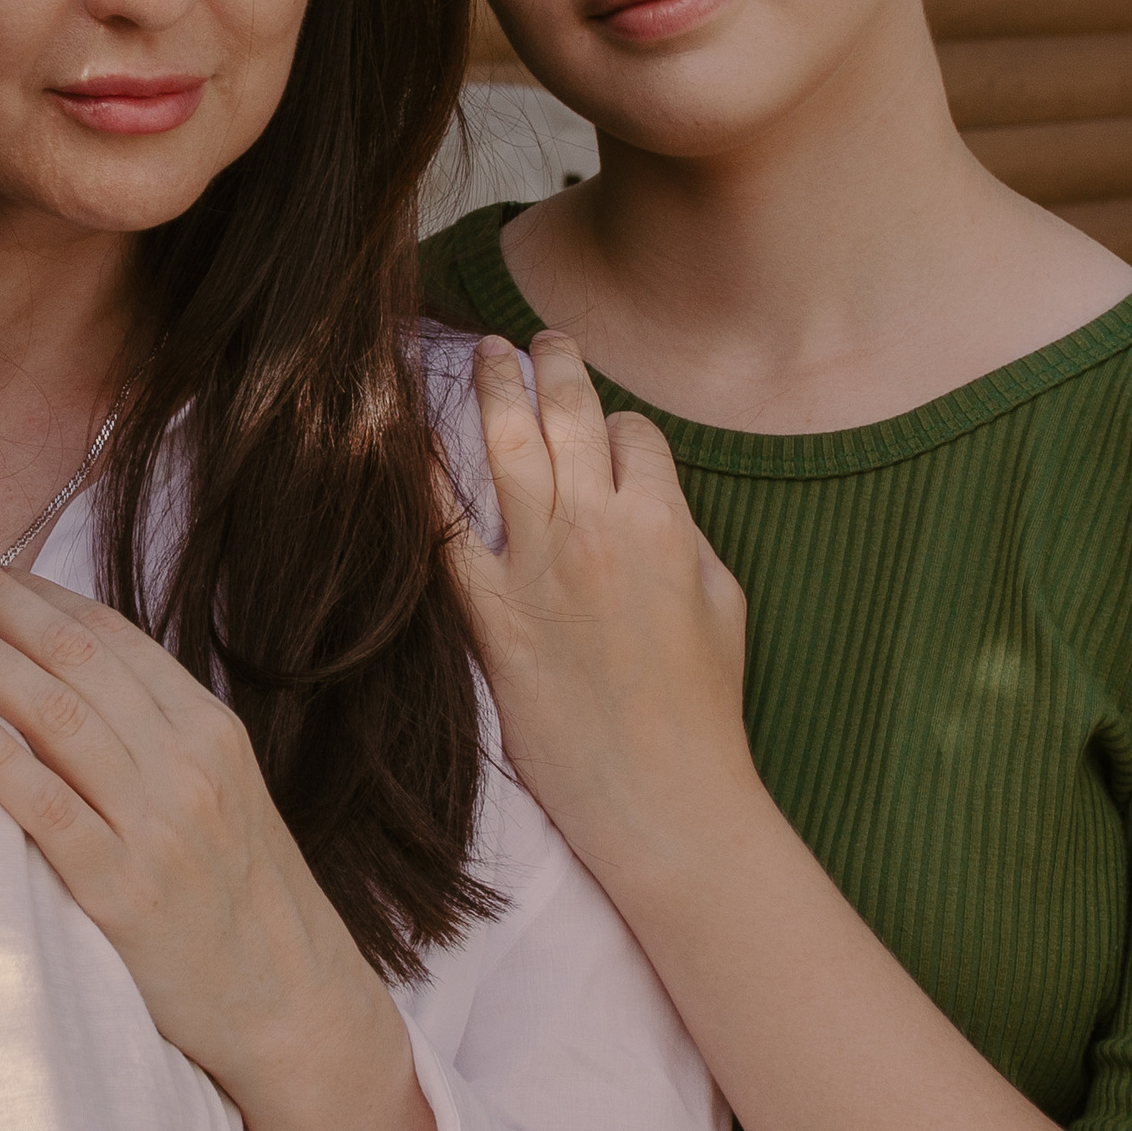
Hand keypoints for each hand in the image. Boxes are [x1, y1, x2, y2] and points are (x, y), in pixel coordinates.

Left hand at [0, 543, 453, 1130]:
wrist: (293, 1006)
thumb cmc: (234, 898)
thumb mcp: (214, 795)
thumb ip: (149, 736)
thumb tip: (53, 673)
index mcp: (210, 729)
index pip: (107, 632)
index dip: (30, 587)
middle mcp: (191, 764)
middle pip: (75, 655)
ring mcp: (162, 826)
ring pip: (58, 715)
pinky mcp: (128, 892)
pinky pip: (51, 811)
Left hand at [458, 333, 752, 886]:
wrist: (660, 793)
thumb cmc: (703, 709)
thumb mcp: (723, 605)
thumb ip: (684, 537)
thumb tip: (649, 499)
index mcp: (665, 525)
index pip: (635, 436)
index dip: (623, 427)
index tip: (612, 434)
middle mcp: (597, 530)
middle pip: (569, 418)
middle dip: (553, 365)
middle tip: (537, 337)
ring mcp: (538, 568)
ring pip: (508, 449)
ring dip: (493, 388)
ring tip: (485, 351)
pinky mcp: (491, 614)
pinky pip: (445, 530)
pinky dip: (423, 476)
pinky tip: (408, 435)